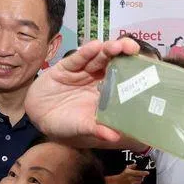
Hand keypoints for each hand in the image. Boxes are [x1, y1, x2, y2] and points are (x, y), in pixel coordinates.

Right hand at [23, 37, 140, 140]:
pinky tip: (94, 46)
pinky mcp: (66, 67)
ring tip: (116, 46)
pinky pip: (77, 59)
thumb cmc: (65, 124)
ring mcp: (82, 72)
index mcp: (106, 94)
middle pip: (113, 63)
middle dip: (123, 53)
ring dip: (107, 50)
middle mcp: (97, 79)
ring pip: (98, 58)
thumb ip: (97, 130)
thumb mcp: (82, 128)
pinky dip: (86, 53)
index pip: (124, 79)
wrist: (37, 117)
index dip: (133, 71)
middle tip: (132, 48)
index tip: (145, 66)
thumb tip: (115, 137)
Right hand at [110, 166, 149, 183]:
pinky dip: (138, 183)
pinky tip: (134, 181)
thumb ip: (132, 166)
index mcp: (130, 173)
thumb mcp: (127, 168)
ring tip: (136, 178)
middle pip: (140, 177)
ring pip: (140, 181)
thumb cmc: (123, 175)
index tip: (147, 172)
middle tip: (139, 175)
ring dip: (140, 179)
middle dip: (141, 176)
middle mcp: (131, 179)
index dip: (144, 173)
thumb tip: (136, 164)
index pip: (139, 173)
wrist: (118, 182)